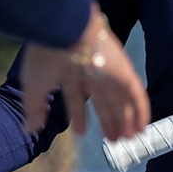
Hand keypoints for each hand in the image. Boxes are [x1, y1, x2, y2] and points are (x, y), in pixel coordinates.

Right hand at [18, 5, 148, 141]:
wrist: (65, 31)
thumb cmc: (46, 57)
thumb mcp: (35, 86)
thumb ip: (34, 108)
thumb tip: (31, 129)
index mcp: (68, 73)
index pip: (75, 97)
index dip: (79, 116)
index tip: (81, 133)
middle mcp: (89, 72)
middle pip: (103, 100)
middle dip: (108, 120)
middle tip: (113, 140)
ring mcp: (108, 71)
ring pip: (120, 98)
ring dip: (125, 119)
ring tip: (129, 139)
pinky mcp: (124, 71)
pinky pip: (136, 94)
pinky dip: (140, 110)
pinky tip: (141, 127)